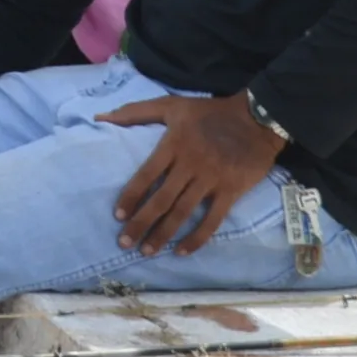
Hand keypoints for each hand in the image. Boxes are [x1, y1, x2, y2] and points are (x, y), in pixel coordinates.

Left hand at [102, 90, 286, 255]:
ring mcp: (211, 179)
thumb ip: (135, 111)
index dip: (131, 196)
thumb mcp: (171, 105)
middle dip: (141, 223)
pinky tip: (182, 251)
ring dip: (163, 234)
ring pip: (183, 212)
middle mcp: (190, 164)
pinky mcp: (231, 191)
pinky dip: (197, 238)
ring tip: (147, 251)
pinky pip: (212, 219)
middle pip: (161, 199)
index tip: (118, 216)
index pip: (146, 175)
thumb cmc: (209, 112)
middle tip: (124, 243)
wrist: (256, 118)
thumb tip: (100, 117)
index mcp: (173, 144)